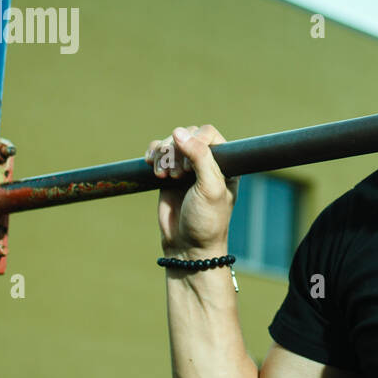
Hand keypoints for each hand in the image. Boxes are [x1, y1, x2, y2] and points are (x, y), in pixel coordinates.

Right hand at [145, 125, 237, 258]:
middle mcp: (207, 161)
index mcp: (225, 162)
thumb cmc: (206, 219)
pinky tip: (152, 168)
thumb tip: (178, 131)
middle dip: (176, 151)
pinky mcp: (168, 173)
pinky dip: (153, 155)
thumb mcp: (210, 187)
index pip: (208, 133)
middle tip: (177, 176)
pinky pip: (158, 151)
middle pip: (186, 135)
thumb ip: (199, 157)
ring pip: (170, 141)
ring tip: (164, 176)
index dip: (195, 143)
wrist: (187, 245)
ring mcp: (186, 167)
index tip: (190, 168)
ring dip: (163, 155)